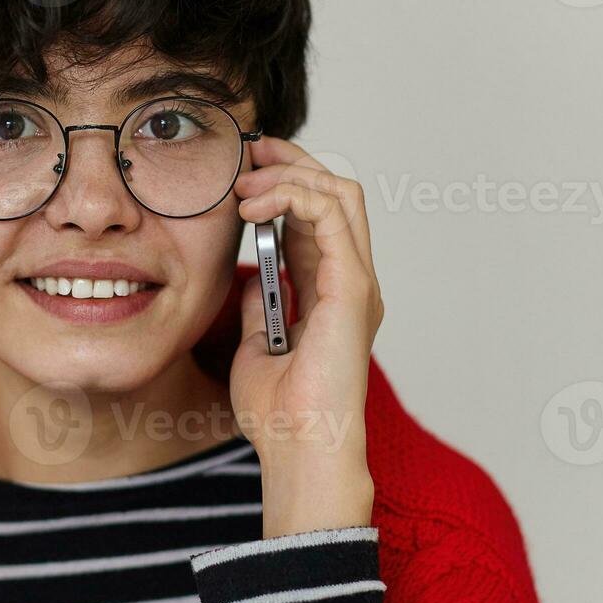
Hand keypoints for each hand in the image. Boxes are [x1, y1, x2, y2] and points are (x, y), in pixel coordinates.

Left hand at [230, 135, 384, 537]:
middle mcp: (352, 281)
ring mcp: (357, 282)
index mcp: (333, 292)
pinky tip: (254, 208)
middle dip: (292, 162)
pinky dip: (294, 196)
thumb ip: (262, 305)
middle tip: (249, 153)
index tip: (246, 167)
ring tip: (245, 185)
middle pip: (337, 192)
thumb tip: (250, 274)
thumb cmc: (280, 414)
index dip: (288, 181)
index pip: (320, 215)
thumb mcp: (258, 345)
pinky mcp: (352, 287)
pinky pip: (332, 216)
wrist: (297, 449)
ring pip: (340, 193)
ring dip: (290, 175)